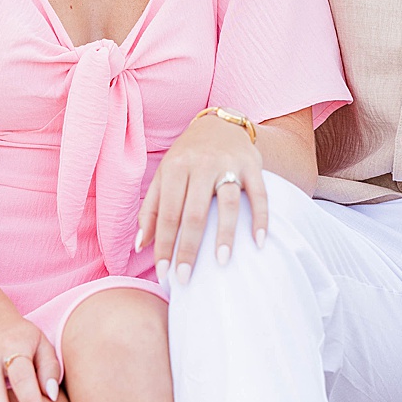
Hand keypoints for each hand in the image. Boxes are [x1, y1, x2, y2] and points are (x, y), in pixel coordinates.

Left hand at [136, 111, 265, 284]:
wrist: (220, 123)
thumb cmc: (187, 157)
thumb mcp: (164, 176)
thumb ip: (151, 210)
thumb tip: (141, 246)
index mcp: (176, 168)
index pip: (167, 213)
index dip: (164, 245)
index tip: (164, 272)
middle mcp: (201, 164)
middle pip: (195, 213)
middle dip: (189, 248)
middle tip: (186, 278)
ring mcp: (229, 164)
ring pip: (228, 203)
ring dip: (225, 235)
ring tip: (221, 263)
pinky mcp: (253, 165)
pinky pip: (260, 194)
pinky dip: (260, 218)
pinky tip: (258, 242)